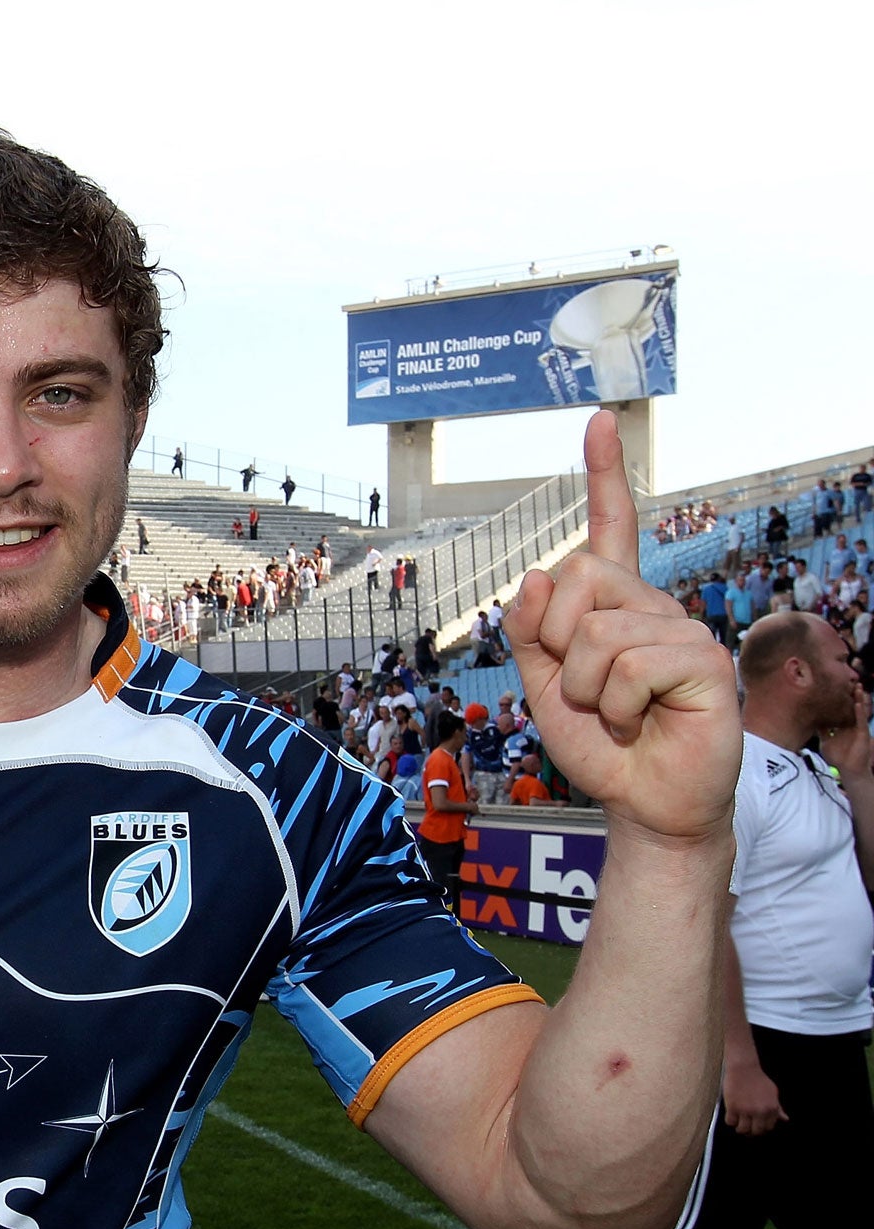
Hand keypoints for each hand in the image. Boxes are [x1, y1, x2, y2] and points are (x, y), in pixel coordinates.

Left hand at [502, 412, 740, 842]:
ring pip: (596, 631)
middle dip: (557, 642)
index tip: (599, 421)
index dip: (603, 475)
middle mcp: (650, 605)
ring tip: (616, 712)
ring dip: (587, 687)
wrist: (642, 800)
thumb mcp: (543, 685)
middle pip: (576, 578)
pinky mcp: (704, 659)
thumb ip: (530, 633)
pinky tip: (642, 721)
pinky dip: (618, 706)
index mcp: (612, 605)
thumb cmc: (599, 742)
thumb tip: (537, 576)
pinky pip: (630, 666)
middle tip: (586, 689)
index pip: (608, 528)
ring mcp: (681, 627)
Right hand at [723, 1057, 787, 1135]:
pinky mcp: (733, 1107)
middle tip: (746, 1128)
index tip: (756, 1126)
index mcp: (772, 1108)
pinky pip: (730, 1121)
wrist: (743, 1068)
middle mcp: (760, 1111)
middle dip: (751, 1132)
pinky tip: (731, 1116)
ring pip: (742, 1129)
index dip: (761, 1128)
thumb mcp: (772, 1093)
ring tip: (738, 1123)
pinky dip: (730, 1121)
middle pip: (755, 1131)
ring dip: (740, 1128)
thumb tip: (784, 1119)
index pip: (768, 1127)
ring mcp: (746, 1110)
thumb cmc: (758, 1079)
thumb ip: (777, 1108)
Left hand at [819, 684, 871, 777]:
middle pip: (850, 707)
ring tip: (857, 687)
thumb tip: (808, 723)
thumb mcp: (825, 742)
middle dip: (850, 696)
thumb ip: (820, 732)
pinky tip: (857, 704)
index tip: (831, 688)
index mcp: (841, 725)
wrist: (849, 769)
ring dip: (859, 699)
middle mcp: (850, 724)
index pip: (839, 710)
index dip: (837, 700)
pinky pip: (861, 721)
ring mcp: (857, 728)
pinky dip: (860, 712)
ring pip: (859, 710)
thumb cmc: (838, 757)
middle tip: (848, 682)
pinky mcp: (862, 733)